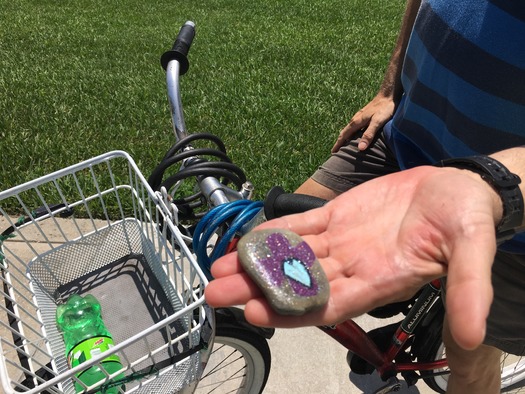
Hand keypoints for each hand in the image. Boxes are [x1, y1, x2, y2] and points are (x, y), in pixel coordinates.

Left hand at [205, 166, 501, 349]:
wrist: (458, 187)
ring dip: (257, 262)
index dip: (292, 311)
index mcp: (381, 280)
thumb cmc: (467, 218)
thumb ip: (468, 288)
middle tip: (216, 291)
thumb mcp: (472, 249)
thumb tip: (473, 337)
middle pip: (297, 283)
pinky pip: (301, 226)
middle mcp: (354, 266)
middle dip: (256, 289)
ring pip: (292, 255)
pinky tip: (249, 237)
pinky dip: (275, 231)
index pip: (329, 305)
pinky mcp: (338, 216)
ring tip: (220, 266)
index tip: (255, 312)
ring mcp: (343, 241)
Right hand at [332, 94, 395, 152]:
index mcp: (356, 122)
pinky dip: (352, 134)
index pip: (344, 135)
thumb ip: (369, 134)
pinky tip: (356, 136)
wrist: (389, 94)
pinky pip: (355, 127)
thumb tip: (360, 148)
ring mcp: (360, 117)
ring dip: (345, 138)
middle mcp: (356, 119)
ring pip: (350, 130)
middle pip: (345, 133)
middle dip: (340, 142)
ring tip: (344, 146)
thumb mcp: (377, 122)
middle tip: (336, 151)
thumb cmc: (385, 108)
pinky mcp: (365, 116)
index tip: (333, 152)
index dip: (338, 144)